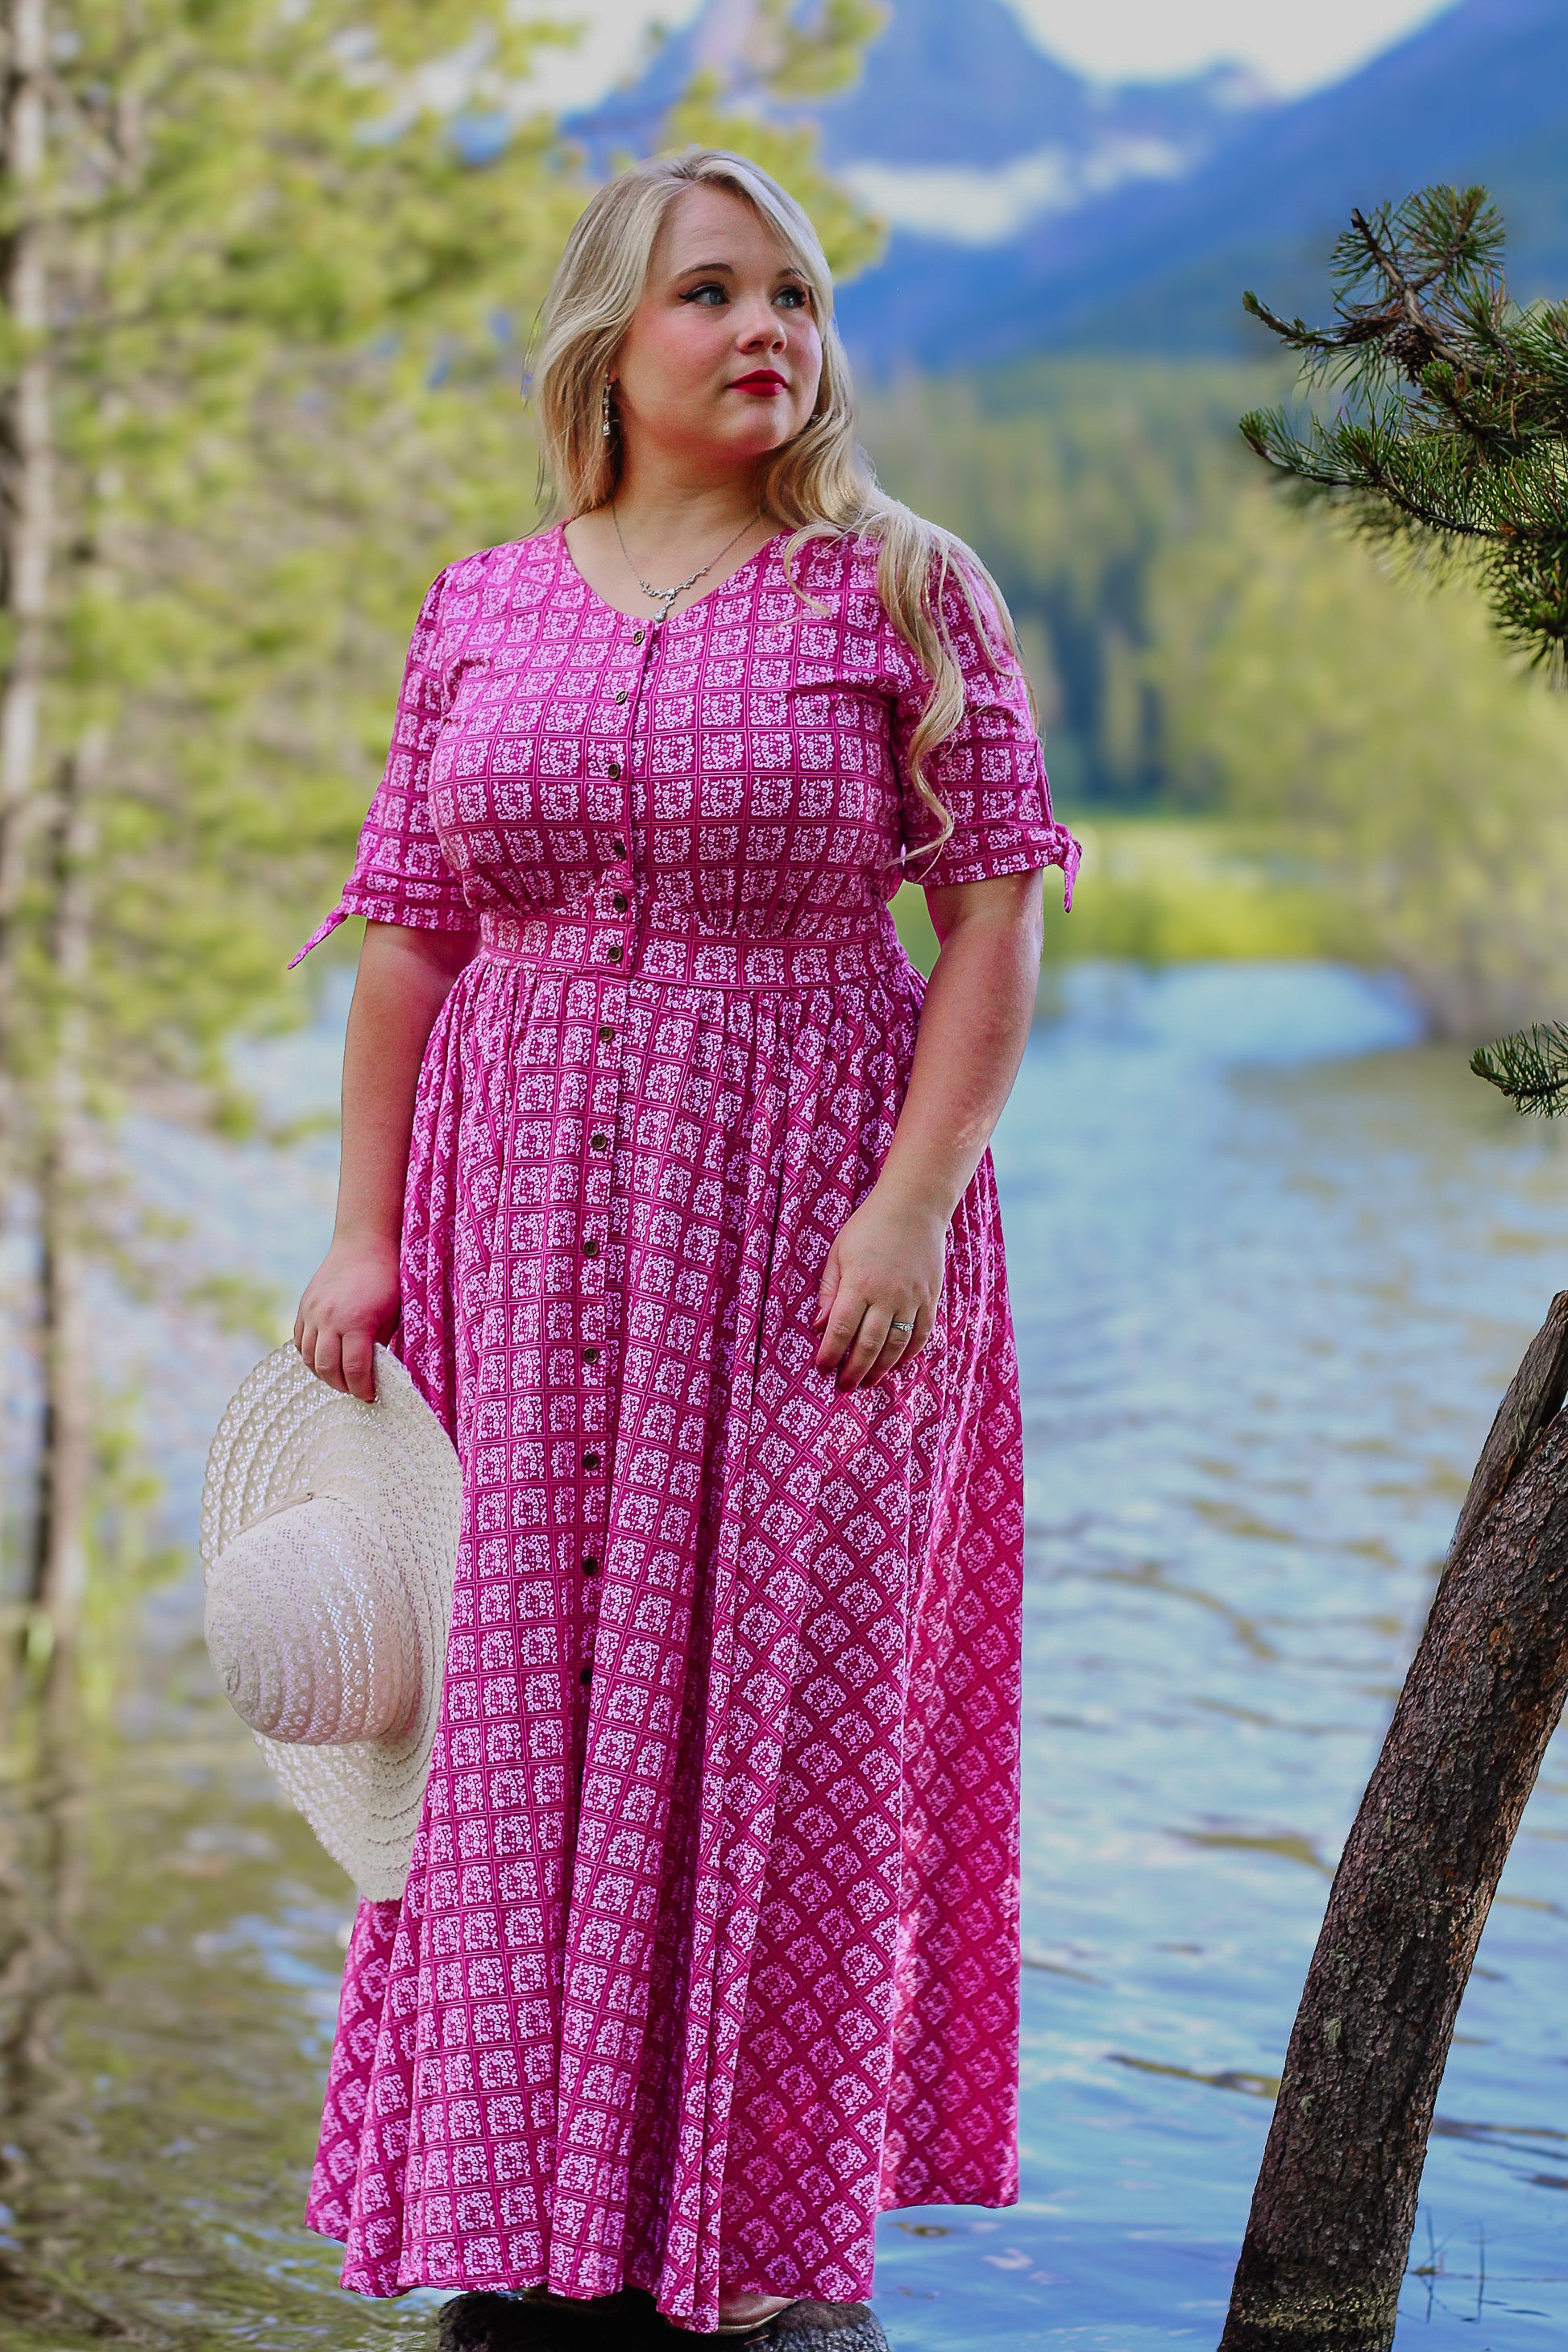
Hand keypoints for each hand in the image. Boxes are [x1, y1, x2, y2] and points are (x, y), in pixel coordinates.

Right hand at [294, 1238, 400, 1401]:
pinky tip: (325, 1359)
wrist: (363, 1244)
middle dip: (343, 1386)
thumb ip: (379, 1344)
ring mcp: (312, 1313)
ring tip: (341, 1378)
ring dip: (324, 1374)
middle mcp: (329, 1319)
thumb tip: (374, 1372)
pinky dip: (310, 1356)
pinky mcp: (304, 1307)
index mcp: (356, 1322)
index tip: (370, 1396)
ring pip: (309, 1358)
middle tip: (356, 1391)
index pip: (354, 1370)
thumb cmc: (386, 1280)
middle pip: (327, 1369)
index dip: (362, 1389)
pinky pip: (299, 1342)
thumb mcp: (392, 1315)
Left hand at [813, 1182, 944, 1391]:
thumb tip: (819, 1325)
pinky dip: (909, 1354)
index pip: (841, 1329)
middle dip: (854, 1370)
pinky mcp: (930, 1298)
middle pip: (869, 1344)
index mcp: (859, 1283)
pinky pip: (921, 1334)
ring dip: (881, 1369)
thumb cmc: (869, 1227)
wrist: (914, 1207)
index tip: (822, 1368)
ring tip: (868, 1382)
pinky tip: (897, 1365)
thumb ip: (829, 1291)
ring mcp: (912, 1298)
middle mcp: (887, 1295)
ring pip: (896, 1345)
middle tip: (844, 1386)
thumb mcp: (838, 1253)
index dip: (830, 1353)